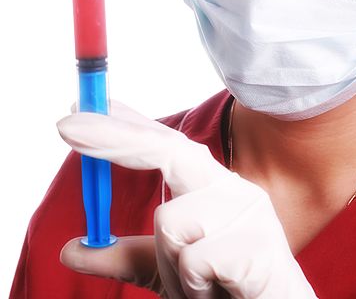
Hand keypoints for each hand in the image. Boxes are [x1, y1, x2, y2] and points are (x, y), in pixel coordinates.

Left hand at [57, 101, 317, 298]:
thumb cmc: (225, 288)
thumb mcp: (166, 271)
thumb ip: (126, 255)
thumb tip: (72, 248)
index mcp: (212, 188)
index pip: (167, 146)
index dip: (128, 125)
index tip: (85, 110)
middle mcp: (232, 189)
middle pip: (170, 151)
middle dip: (114, 137)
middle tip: (63, 124)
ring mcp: (248, 213)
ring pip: (170, 223)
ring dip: (171, 267)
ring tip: (201, 286)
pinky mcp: (257, 246)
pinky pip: (192, 261)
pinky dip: (193, 287)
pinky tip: (221, 291)